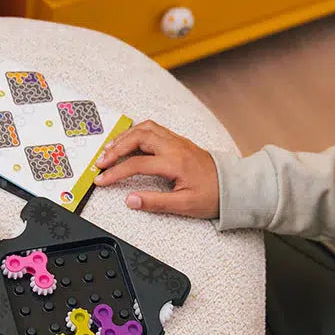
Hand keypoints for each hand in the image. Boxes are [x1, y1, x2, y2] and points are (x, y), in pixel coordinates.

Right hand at [93, 120, 219, 217]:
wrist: (234, 186)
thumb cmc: (213, 196)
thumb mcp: (184, 205)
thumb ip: (155, 202)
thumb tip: (131, 200)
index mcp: (175, 162)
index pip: (137, 164)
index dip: (116, 172)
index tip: (102, 180)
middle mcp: (175, 147)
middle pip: (138, 137)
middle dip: (115, 148)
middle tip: (101, 162)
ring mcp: (177, 141)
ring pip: (145, 128)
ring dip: (124, 137)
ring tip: (110, 149)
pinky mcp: (179, 141)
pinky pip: (153, 129)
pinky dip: (136, 132)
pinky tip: (129, 141)